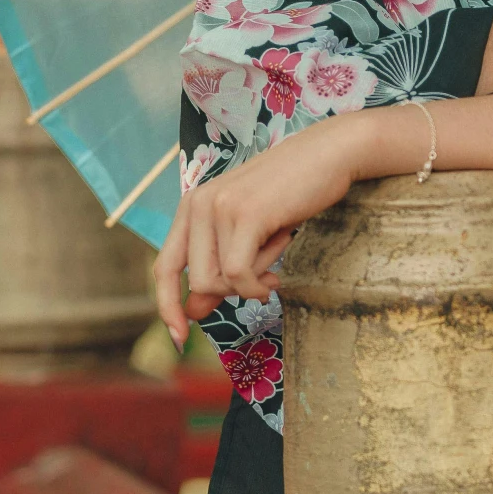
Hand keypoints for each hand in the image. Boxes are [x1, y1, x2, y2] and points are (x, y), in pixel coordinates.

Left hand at [152, 116, 365, 345]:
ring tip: (275, 256)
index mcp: (191, 206)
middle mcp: (197, 204)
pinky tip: (276, 278)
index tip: (178, 338)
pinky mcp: (245, 215)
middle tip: (265, 274)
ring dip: (251, 283)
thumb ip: (219, 269)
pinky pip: (239, 274)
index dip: (166, 305)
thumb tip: (192, 312)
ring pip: (218, 281)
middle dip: (232, 291)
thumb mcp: (248, 233)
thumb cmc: (291, 194)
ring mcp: (219, 208)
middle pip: (196, 282)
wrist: (328, 155)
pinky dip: (257, 287)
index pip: (164, 266)